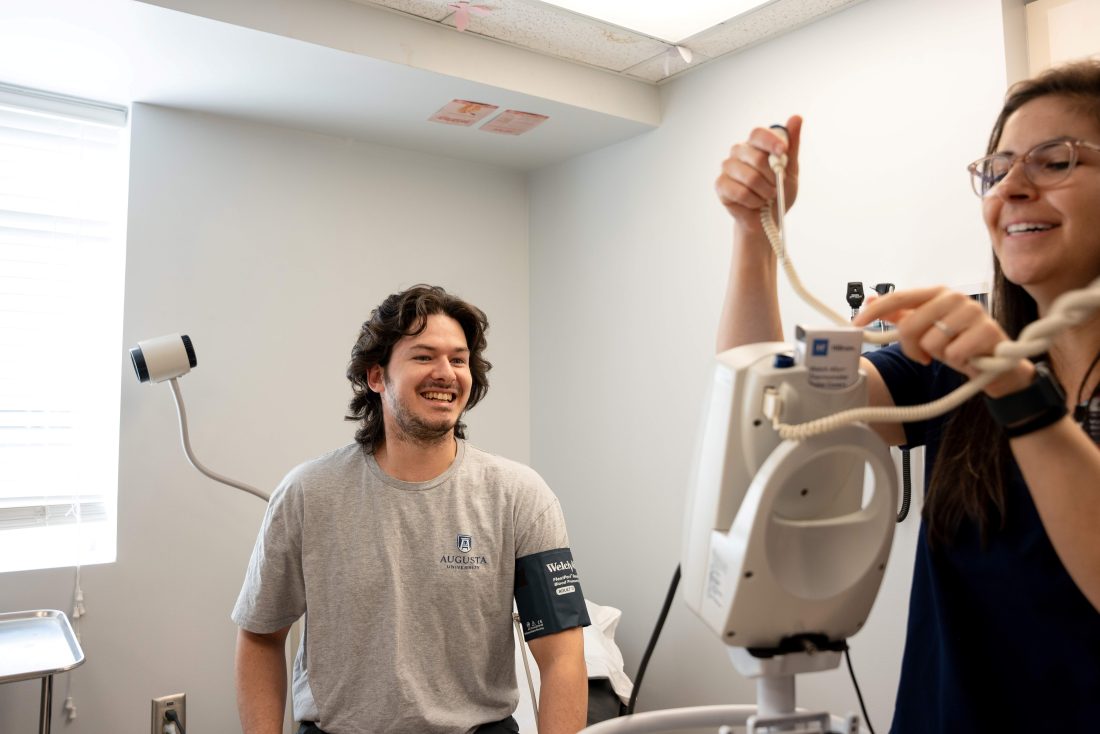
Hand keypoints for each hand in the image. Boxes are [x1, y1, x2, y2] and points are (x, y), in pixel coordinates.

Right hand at [715, 115, 801, 235]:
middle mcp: (738, 152)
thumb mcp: (790, 169)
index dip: (770, 141)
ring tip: (766, 197)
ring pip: (749, 177)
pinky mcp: (720, 185)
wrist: (767, 220)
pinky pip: (739, 192)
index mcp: (755, 145)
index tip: (782, 152)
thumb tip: (796, 117)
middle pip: (756, 157)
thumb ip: (792, 145)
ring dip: (764, 192)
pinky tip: (754, 203)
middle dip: (772, 177)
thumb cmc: (778, 192)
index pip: (758, 134)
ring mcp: (727, 168)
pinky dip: (753, 201)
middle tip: (776, 187)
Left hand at [853, 286, 1035, 396]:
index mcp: (937, 293)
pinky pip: (953, 353)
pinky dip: (956, 361)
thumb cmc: (958, 343)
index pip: (899, 297)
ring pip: (931, 342)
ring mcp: (973, 312)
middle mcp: (954, 298)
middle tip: (924, 355)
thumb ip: (901, 315)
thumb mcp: (927, 329)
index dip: (876, 311)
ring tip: (953, 353)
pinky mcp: (988, 331)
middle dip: (912, 347)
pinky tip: (968, 358)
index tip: (856, 324)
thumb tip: (870, 300)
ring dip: (938, 355)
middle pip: (910, 325)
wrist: (998, 364)